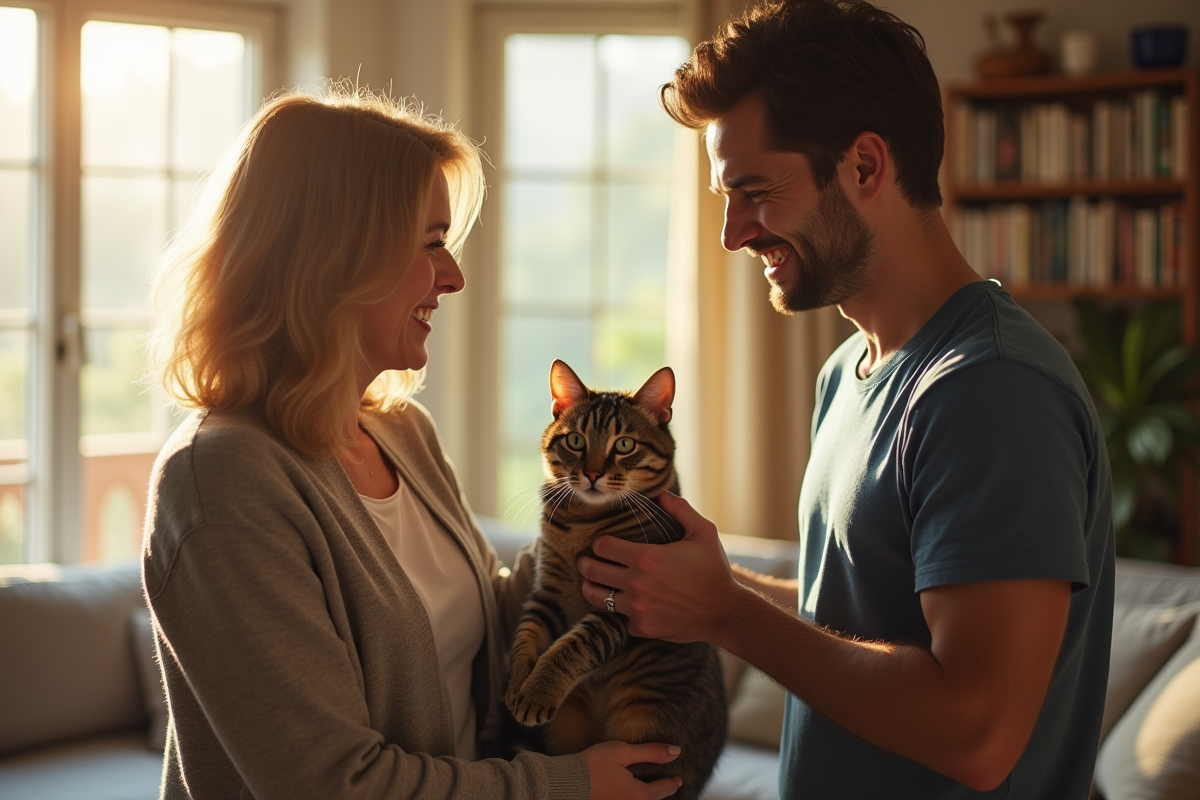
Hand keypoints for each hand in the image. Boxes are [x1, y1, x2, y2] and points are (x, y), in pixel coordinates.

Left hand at [577, 492, 742, 642]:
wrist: (724, 612)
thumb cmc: (714, 570)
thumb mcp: (703, 532)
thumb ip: (681, 509)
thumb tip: (661, 494)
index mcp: (646, 557)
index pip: (602, 547)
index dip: (599, 543)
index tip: (602, 544)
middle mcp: (636, 583)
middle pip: (592, 571)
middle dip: (585, 564)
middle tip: (584, 561)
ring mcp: (637, 608)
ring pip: (596, 597)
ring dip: (592, 588)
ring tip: (591, 583)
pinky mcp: (641, 627)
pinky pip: (617, 618)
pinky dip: (616, 610)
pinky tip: (619, 603)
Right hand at [581, 740, 682, 799]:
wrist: (565, 782)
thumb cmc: (593, 765)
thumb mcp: (623, 752)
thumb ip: (650, 752)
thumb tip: (676, 752)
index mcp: (639, 794)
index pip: (664, 789)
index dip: (673, 782)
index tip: (679, 778)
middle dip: (662, 792)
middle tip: (667, 784)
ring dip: (647, 795)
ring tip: (651, 788)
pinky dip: (634, 797)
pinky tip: (630, 790)